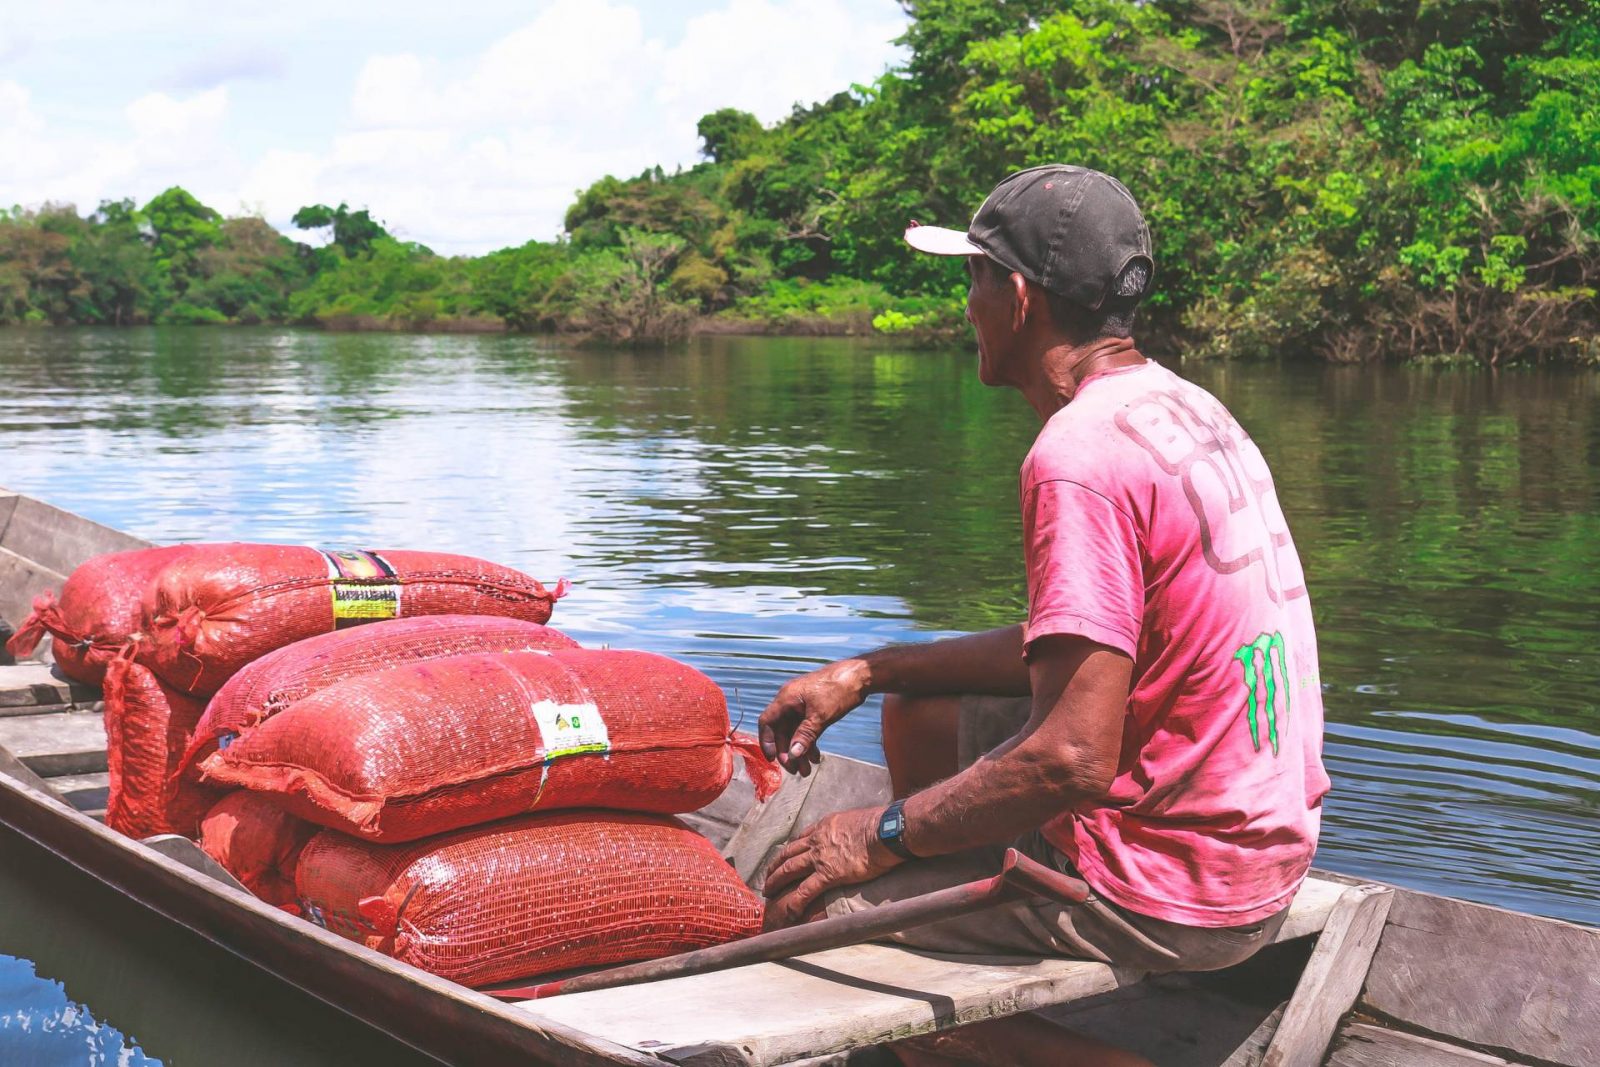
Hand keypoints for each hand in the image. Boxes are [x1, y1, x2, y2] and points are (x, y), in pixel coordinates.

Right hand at [758, 657, 870, 774]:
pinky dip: (809, 742)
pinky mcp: (813, 708)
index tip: (774, 760)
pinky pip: (805, 728)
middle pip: (781, 731)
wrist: (859, 676)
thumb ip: (805, 736)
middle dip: (788, 752)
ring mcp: (801, 705)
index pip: (767, 722)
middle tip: (796, 771)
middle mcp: (790, 701)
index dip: (767, 741)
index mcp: (786, 699)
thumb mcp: (821, 716)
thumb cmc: (838, 690)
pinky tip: (816, 757)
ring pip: (794, 732)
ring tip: (807, 770)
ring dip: (799, 751)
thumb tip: (793, 755)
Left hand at [762, 807, 901, 928]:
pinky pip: (805, 890)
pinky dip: (795, 902)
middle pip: (788, 853)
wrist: (884, 832)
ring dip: (775, 881)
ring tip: (767, 892)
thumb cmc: (880, 825)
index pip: (802, 838)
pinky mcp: (828, 874)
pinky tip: (789, 912)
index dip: (791, 849)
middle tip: (767, 876)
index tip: (785, 857)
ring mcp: (820, 857)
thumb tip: (856, 834)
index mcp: (825, 826)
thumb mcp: (858, 820)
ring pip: (789, 869)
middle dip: (775, 866)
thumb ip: (850, 829)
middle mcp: (817, 840)